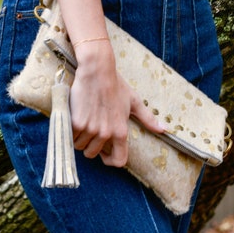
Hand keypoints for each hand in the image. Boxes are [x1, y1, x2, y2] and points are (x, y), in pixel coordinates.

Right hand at [70, 41, 163, 166]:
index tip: (104, 155)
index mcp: (121, 131)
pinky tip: (76, 117)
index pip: (119, 160)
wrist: (97, 71)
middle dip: (90, 146)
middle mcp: (106, 133)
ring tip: (84, 122)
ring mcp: (91, 129)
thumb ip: (148, 118)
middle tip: (90, 131)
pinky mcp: (76, 123)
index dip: (110, 161)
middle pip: (92, 154)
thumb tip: (163, 130)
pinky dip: (70, 131)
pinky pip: (70, 137)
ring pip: (79, 146)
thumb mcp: (134, 101)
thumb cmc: (116, 85)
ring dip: (79, 138)